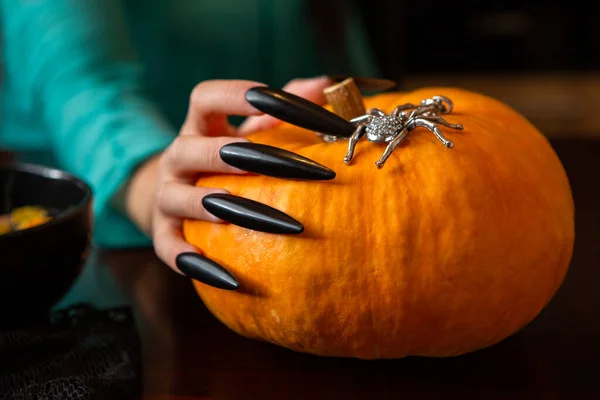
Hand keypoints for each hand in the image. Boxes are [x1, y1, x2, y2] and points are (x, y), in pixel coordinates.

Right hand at [123, 77, 334, 289]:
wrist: (175, 197)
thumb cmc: (227, 161)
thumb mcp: (248, 131)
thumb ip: (284, 108)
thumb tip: (324, 85)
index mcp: (200, 126)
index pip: (206, 97)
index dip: (235, 94)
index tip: (275, 101)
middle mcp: (177, 156)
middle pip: (198, 149)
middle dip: (242, 156)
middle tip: (295, 168)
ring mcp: (166, 195)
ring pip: (181, 197)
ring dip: (217, 206)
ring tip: (258, 218)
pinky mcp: (162, 233)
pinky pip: (169, 249)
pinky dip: (193, 262)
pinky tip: (230, 278)